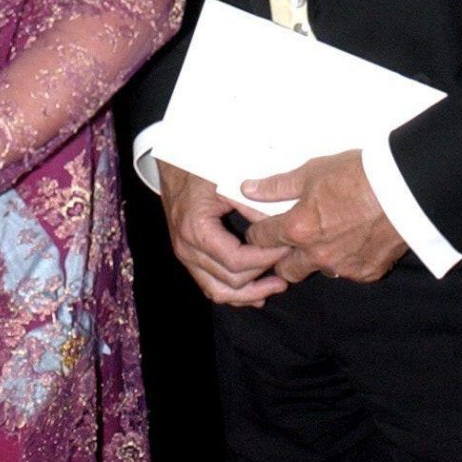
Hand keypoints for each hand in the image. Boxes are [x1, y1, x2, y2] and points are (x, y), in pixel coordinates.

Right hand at [158, 160, 288, 307]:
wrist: (174, 166)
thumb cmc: (200, 170)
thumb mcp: (228, 182)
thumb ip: (253, 206)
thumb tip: (280, 226)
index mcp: (197, 230)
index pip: (237, 261)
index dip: (265, 259)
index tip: (286, 249)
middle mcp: (187, 249)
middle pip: (230, 281)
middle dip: (262, 277)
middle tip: (287, 265)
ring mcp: (185, 256)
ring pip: (218, 292)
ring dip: (249, 294)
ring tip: (276, 286)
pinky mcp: (188, 258)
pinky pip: (210, 286)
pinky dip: (234, 293)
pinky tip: (256, 294)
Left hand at [242, 150, 407, 284]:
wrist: (404, 189)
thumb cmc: (357, 175)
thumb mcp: (311, 172)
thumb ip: (277, 186)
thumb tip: (247, 189)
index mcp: (297, 230)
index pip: (261, 239)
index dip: (258, 232)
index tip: (261, 228)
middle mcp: (316, 256)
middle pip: (286, 269)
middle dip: (283, 258)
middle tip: (292, 240)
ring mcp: (343, 268)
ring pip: (319, 272)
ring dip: (317, 260)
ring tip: (329, 237)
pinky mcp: (367, 273)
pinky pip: (349, 273)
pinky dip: (348, 261)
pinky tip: (355, 241)